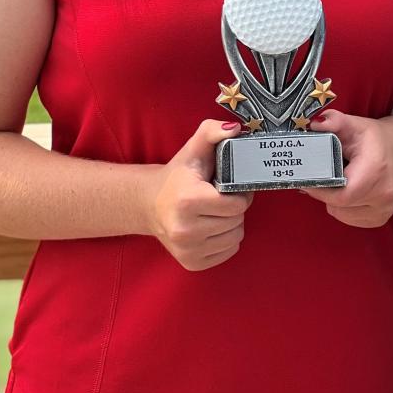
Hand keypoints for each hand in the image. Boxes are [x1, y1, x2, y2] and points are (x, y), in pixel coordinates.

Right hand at [145, 120, 252, 270]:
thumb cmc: (179, 175)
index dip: (240, 194)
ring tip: (217, 212)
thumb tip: (236, 129)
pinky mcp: (191, 263)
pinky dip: (226, 240)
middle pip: (237, 222)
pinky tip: (213, 227)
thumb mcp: (194, 148)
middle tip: (223, 199)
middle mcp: (185, 229)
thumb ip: (214, 131)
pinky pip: (228, 253)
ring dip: (232, 224)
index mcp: (189, 200)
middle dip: (235, 209)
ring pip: (235, 238)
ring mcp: (187, 249)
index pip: (237, 205)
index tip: (230, 188)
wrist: (151, 203)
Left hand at [300, 109, 392, 227]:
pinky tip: (346, 191)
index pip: (341, 194)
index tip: (308, 180)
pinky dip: (343, 208)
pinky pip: (350, 219)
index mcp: (376, 171)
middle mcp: (383, 194)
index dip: (321, 190)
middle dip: (324, 192)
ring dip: (333, 201)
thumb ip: (333, 121)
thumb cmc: (376, 138)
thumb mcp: (354, 124)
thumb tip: (314, 124)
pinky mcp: (381, 218)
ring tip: (337, 181)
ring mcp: (384, 209)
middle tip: (319, 177)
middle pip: (339, 205)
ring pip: (342, 214)